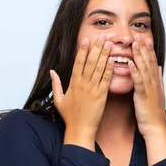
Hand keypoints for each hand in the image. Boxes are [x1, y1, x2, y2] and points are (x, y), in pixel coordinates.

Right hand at [50, 35, 114, 149]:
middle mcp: (83, 84)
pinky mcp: (101, 96)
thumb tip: (52, 71)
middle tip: (102, 36)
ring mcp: (93, 89)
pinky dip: (109, 70)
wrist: (80, 129)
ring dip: (105, 55)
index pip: (78, 62)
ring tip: (110, 44)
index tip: (86, 40)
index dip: (82, 50)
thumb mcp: (59, 99)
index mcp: (73, 83)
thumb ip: (55, 84)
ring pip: (99, 68)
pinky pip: (106, 80)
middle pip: (90, 62)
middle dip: (97, 48)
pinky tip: (113, 60)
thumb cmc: (70, 116)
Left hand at [127, 34, 165, 137]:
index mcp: (155, 82)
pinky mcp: (143, 95)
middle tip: (137, 35)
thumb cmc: (153, 113)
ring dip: (139, 55)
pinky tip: (129, 63)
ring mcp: (149, 88)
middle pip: (149, 61)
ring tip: (134, 44)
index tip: (145, 38)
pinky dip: (134, 72)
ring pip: (144, 68)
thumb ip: (158, 79)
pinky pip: (138, 81)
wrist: (156, 127)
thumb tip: (158, 67)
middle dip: (143, 48)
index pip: (152, 62)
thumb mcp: (158, 94)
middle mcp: (154, 82)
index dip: (149, 50)